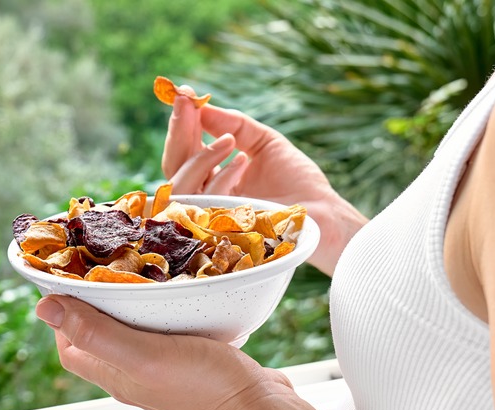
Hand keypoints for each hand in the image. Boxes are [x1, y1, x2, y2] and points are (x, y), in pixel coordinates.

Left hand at [36, 295, 338, 409]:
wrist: (257, 406)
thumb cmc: (203, 383)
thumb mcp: (143, 354)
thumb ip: (96, 331)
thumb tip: (45, 308)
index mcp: (114, 374)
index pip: (71, 345)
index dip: (63, 315)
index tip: (70, 281)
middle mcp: (134, 373)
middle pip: (100, 334)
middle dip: (96, 301)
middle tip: (105, 265)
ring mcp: (163, 367)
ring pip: (134, 329)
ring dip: (131, 300)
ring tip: (139, 268)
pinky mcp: (191, 358)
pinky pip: (167, 328)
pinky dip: (164, 306)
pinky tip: (177, 289)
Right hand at [162, 93, 367, 274]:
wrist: (321, 211)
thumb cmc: (296, 181)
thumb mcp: (264, 142)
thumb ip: (233, 125)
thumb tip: (201, 106)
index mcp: (212, 178)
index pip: (185, 152)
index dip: (181, 124)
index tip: (182, 95)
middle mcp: (204, 196)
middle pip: (173, 166)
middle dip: (180, 131)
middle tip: (187, 104)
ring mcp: (209, 215)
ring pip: (181, 184)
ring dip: (202, 155)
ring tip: (228, 140)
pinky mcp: (219, 229)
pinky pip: (204, 202)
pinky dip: (222, 177)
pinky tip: (242, 161)